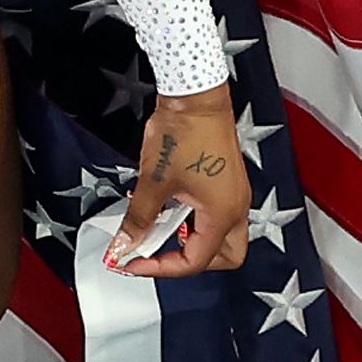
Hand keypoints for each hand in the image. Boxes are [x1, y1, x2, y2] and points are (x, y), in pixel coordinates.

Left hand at [112, 84, 249, 276]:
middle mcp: (236, 207)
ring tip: (159, 227)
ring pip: (220, 235)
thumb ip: (138, 219)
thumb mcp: (153, 181)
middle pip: (223, 257)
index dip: (160, 267)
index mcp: (222, 214)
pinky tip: (169, 206)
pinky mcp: (228, 180)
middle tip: (159, 254)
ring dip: (190, 239)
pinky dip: (194, 219)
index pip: (195, 261)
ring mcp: (235, 193)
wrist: (195, 95)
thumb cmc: (184, 130)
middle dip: (190, 262)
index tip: (135, 262)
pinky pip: (216, 212)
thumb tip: (126, 244)